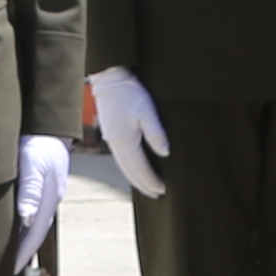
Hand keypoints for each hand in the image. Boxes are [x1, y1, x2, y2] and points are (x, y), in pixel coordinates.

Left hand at [14, 132, 71, 273]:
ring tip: (3, 255)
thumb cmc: (40, 144)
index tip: (9, 272)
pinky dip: (17, 224)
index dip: (22, 255)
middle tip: (3, 271)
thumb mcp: (33, 165)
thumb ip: (30, 190)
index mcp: (47, 202)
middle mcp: (46, 203)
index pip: (34, 236)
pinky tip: (8, 228)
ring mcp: (43, 196)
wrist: (47, 127)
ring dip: (18, 240)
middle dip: (20, 253)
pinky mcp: (35, 187)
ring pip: (29, 224)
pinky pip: (26, 212)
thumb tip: (26, 218)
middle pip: (32, 234)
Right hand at [86, 66, 168, 195]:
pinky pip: (121, 159)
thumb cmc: (130, 93)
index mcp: (126, 141)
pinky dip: (129, 169)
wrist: (110, 80)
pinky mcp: (111, 135)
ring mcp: (112, 141)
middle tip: (156, 195)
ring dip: (136, 179)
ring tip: (147, 187)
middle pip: (130, 172)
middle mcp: (116, 145)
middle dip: (144, 185)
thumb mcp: (147, 111)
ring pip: (124, 167)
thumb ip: (156, 133)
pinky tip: (134, 169)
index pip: (141, 168)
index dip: (151, 180)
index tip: (163, 190)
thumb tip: (165, 153)